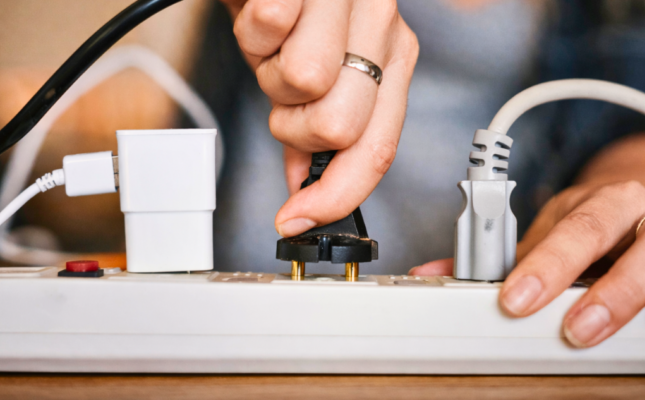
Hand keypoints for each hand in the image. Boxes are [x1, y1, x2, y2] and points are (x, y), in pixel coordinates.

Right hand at [220, 0, 418, 236]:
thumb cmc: (292, 11)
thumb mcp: (315, 73)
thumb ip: (317, 130)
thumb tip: (302, 188)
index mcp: (393, 59)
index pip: (377, 149)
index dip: (335, 195)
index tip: (297, 219)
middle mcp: (383, 27)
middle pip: (339, 127)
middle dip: (293, 125)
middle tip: (285, 95)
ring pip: (303, 82)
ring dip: (268, 74)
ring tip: (274, 46)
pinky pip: (270, 26)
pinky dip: (252, 29)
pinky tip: (261, 13)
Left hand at [410, 132, 644, 347]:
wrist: (636, 211)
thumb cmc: (589, 229)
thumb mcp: (546, 237)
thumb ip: (497, 260)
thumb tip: (431, 275)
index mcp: (593, 203)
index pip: (567, 229)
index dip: (542, 266)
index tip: (514, 299)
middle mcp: (633, 210)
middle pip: (610, 237)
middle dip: (588, 284)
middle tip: (570, 328)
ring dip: (632, 294)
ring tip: (608, 329)